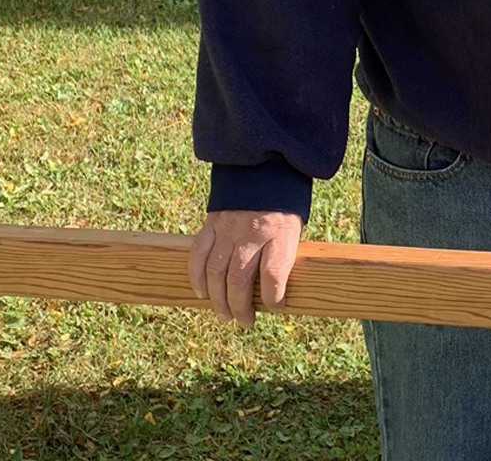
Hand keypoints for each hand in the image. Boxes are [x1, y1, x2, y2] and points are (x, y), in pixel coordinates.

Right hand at [188, 209, 303, 328]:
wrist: (264, 168)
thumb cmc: (283, 206)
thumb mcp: (294, 229)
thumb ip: (284, 256)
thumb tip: (276, 292)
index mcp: (279, 234)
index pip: (273, 275)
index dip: (273, 298)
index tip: (275, 308)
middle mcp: (251, 233)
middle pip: (239, 281)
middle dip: (240, 308)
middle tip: (244, 322)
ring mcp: (228, 229)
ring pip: (216, 273)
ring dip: (218, 300)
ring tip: (224, 315)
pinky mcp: (211, 224)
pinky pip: (198, 254)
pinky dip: (197, 277)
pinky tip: (202, 292)